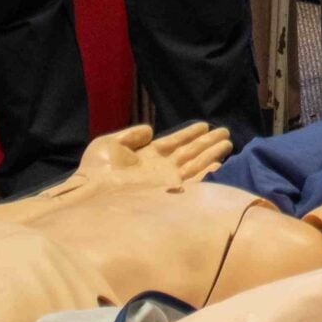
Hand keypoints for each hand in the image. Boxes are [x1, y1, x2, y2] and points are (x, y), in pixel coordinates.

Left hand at [76, 121, 232, 190]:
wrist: (95, 196)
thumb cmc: (97, 170)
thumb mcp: (110, 144)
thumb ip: (131, 135)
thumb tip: (150, 130)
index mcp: (147, 156)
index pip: (174, 142)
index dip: (188, 133)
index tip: (204, 125)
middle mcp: (161, 168)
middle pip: (189, 152)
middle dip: (207, 142)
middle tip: (225, 132)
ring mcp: (168, 181)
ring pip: (196, 163)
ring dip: (212, 153)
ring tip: (227, 142)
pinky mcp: (172, 192)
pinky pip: (195, 181)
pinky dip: (208, 173)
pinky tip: (221, 164)